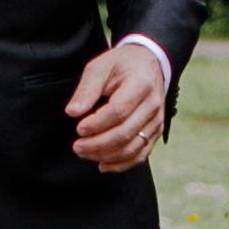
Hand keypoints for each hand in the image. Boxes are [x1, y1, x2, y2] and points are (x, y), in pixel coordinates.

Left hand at [67, 43, 170, 170]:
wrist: (148, 63)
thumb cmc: (121, 64)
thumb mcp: (100, 66)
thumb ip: (86, 88)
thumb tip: (72, 112)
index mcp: (140, 84)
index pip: (119, 111)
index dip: (97, 124)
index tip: (78, 128)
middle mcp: (152, 105)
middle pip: (125, 133)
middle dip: (97, 144)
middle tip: (77, 146)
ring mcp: (156, 120)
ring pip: (133, 148)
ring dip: (106, 156)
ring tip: (84, 152)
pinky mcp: (155, 132)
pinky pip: (141, 154)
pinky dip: (122, 164)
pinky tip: (103, 165)